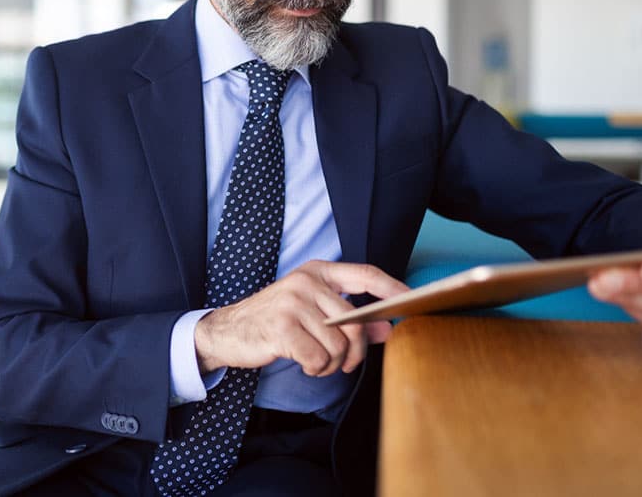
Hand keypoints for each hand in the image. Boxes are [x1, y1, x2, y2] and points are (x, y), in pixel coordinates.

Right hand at [194, 260, 408, 376]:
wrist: (228, 330)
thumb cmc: (275, 321)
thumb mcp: (313, 313)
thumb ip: (351, 319)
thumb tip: (388, 328)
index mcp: (317, 272)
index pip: (365, 274)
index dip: (392, 287)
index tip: (413, 300)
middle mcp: (306, 282)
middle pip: (355, 322)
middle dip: (356, 352)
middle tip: (346, 364)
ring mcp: (292, 303)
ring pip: (338, 345)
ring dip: (332, 364)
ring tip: (316, 362)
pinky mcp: (281, 328)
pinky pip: (319, 359)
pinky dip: (316, 370)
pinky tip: (304, 365)